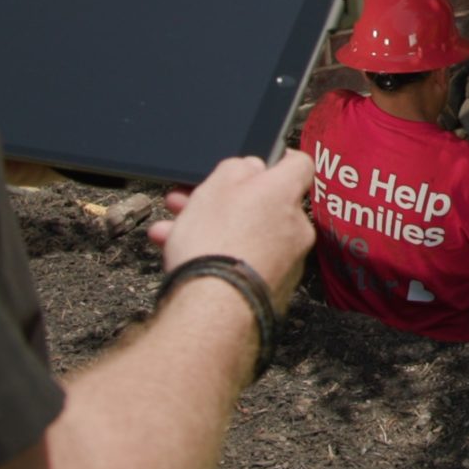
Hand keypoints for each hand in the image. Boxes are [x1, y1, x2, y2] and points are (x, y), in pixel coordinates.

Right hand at [144, 150, 314, 312]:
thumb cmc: (216, 244)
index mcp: (285, 193)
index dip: (278, 159)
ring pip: (248, 234)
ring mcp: (287, 260)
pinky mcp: (274, 288)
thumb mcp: (216, 186)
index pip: (298, 164)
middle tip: (190, 201)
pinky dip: (221, 258)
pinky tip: (183, 259)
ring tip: (170, 232)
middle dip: (223, 200)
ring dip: (212, 230)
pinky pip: (246, 263)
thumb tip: (251, 167)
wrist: (217, 310)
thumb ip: (237, 168)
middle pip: (262, 204)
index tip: (261, 161)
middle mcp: (295, 226)